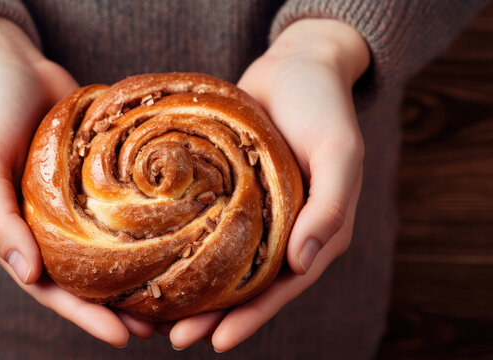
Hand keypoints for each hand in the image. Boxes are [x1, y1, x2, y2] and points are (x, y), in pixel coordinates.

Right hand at [0, 16, 153, 346]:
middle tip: (162, 331)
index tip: (123, 338)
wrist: (14, 66)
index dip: (86, 316)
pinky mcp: (106, 179)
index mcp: (22, 234)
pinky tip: (181, 238)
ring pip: (114, 249)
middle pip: (91, 278)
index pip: (54, 288)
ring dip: (142, 275)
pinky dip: (150, 228)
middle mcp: (54, 226)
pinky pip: (129, 209)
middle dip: (122, 307)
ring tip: (179, 299)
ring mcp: (83, 205)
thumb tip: (27, 273)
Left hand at [168, 19, 369, 351]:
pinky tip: (154, 259)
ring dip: (192, 288)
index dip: (251, 318)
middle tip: (174, 339)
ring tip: (155, 315)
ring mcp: (252, 211)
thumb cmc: (324, 107)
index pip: (281, 287)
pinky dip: (183, 245)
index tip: (217, 341)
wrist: (298, 64)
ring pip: (219, 261)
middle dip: (212, 315)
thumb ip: (330, 209)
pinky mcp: (227, 190)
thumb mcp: (338, 153)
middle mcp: (282, 229)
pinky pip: (204, 224)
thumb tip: (301, 266)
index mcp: (314, 232)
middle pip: (244, 284)